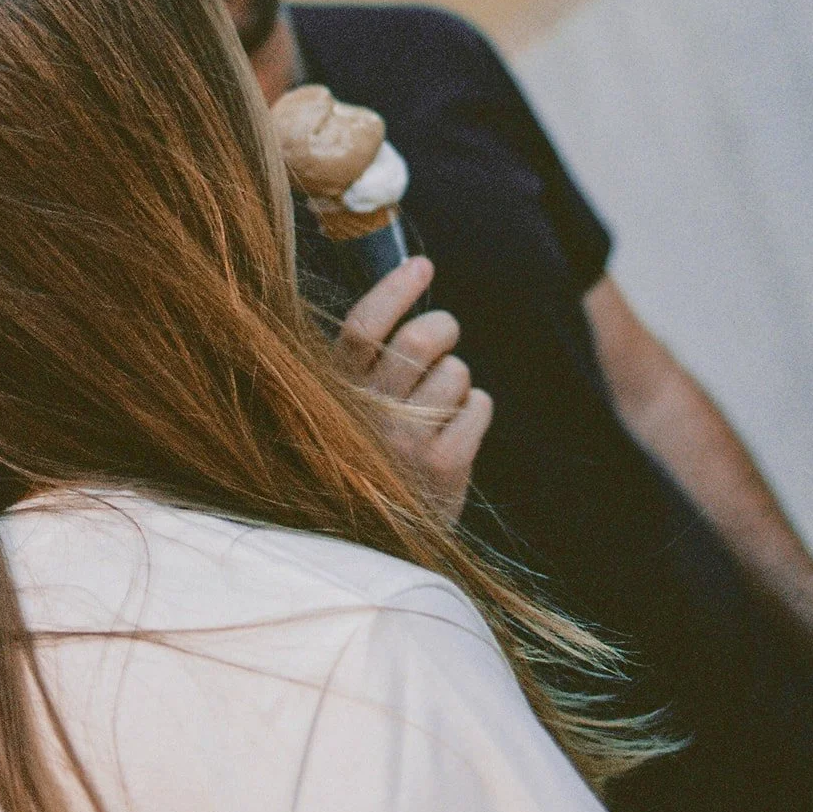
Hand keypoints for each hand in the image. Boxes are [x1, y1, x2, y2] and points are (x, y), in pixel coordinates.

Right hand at [335, 257, 493, 524]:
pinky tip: (458, 428)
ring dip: (457, 379)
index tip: (423, 264)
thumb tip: (405, 284)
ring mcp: (405, 443)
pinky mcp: (443, 468)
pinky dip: (477, 408)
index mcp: (333, 393)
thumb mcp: (342, 411)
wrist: (374, 546)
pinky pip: (480, 406)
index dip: (395, 288)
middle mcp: (365, 415)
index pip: (363, 327)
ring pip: (457, 372)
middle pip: (422, 340)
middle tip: (445, 334)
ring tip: (439, 404)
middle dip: (444, 327)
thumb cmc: (363, 459)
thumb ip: (362, 363)